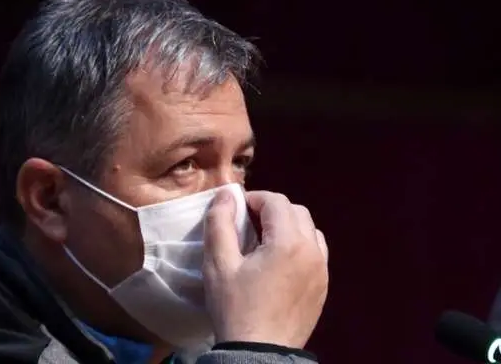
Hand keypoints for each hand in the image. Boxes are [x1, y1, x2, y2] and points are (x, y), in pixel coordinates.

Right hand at [203, 190, 328, 348]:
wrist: (259, 354)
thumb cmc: (236, 307)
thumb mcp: (218, 264)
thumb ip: (220, 223)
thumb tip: (226, 194)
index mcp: (289, 242)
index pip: (276, 201)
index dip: (254, 199)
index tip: (236, 211)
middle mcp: (313, 251)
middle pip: (296, 211)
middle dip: (271, 210)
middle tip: (247, 225)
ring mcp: (322, 269)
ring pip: (310, 230)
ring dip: (288, 226)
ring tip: (264, 243)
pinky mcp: (323, 286)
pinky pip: (316, 252)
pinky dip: (299, 245)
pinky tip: (280, 262)